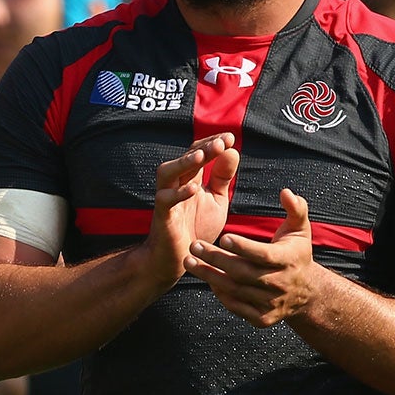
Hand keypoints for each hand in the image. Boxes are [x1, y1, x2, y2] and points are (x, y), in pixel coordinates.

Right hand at [142, 134, 239, 287]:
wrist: (179, 258)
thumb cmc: (196, 227)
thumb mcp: (216, 199)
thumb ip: (222, 177)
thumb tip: (232, 151)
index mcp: (189, 179)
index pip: (198, 153)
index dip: (212, 143)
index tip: (230, 137)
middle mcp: (175, 184)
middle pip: (184, 159)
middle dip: (203, 148)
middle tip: (222, 141)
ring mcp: (166, 199)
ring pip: (167, 173)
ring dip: (183, 163)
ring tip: (201, 155)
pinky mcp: (162, 216)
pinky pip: (166, 200)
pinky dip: (178, 193)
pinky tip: (193, 188)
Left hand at [186, 188, 323, 328]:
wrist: (307, 293)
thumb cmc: (296, 254)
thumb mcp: (300, 231)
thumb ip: (295, 209)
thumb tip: (286, 192)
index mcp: (288, 261)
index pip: (262, 255)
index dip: (243, 247)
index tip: (223, 236)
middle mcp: (280, 284)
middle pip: (242, 272)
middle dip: (216, 259)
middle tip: (194, 245)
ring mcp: (271, 303)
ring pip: (235, 290)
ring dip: (209, 276)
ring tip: (188, 261)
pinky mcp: (262, 318)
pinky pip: (236, 306)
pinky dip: (220, 295)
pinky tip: (205, 279)